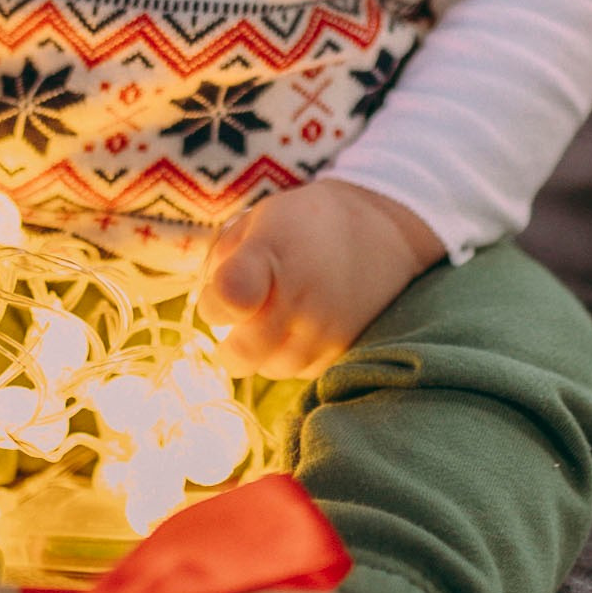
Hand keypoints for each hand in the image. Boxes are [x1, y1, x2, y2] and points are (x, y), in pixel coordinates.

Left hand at [197, 180, 444, 380]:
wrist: (381, 229)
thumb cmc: (305, 222)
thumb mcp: (259, 219)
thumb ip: (224, 259)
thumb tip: (210, 303)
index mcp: (270, 253)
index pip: (227, 299)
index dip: (212, 304)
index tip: (218, 295)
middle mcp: (299, 297)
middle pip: (241, 355)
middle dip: (229, 343)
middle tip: (241, 320)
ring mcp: (324, 328)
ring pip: (270, 370)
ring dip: (261, 353)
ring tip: (272, 319)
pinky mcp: (345, 349)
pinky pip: (302, 372)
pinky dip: (291, 357)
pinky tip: (297, 328)